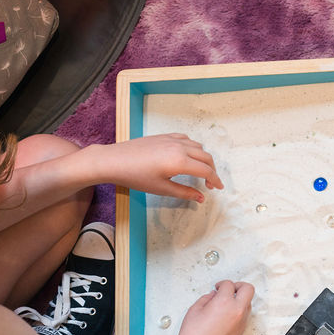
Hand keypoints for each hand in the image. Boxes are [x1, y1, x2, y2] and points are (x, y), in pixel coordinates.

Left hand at [96, 134, 223, 201]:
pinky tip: (187, 155)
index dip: (215, 180)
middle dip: (211, 170)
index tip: (218, 188)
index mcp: (180, 162)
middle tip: (210, 183)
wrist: (114, 160)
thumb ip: (184, 192)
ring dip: (203, 158)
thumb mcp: (161, 188)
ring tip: (199, 170)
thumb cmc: (136, 177)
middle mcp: (180, 148)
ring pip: (197, 146)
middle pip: (206, 157)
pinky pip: (186, 139)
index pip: (206, 170)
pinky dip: (192, 147)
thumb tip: (201, 198)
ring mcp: (172, 139)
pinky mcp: (164, 136)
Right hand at [174, 280, 253, 334]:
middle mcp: (237, 312)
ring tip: (224, 306)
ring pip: (248, 304)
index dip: (222, 284)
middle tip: (228, 290)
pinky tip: (224, 318)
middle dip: (239, 286)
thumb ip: (206, 298)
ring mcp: (241, 324)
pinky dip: (238, 313)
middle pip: (248, 289)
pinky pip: (244, 317)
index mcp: (225, 303)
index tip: (217, 287)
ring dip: (239, 300)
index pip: (229, 285)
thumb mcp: (194, 311)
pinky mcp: (241, 334)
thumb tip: (214, 295)